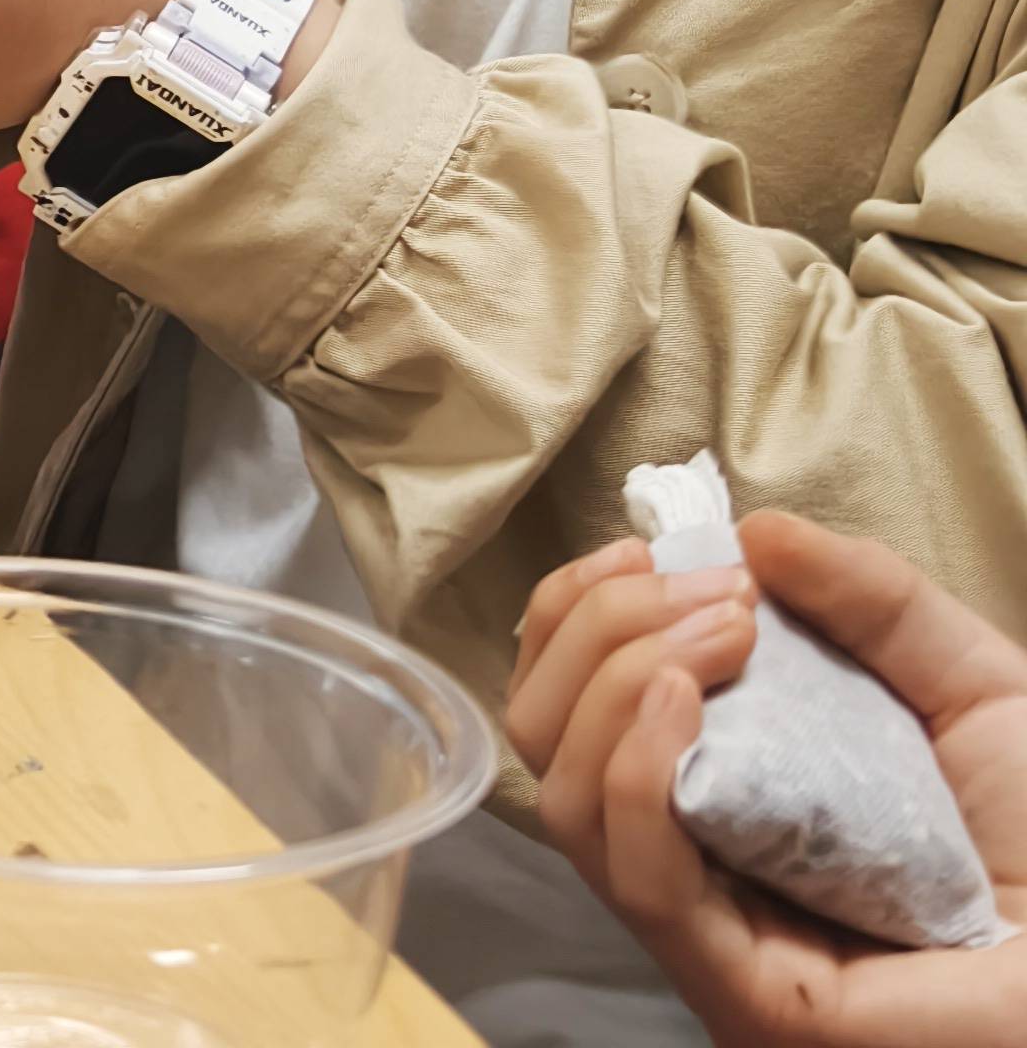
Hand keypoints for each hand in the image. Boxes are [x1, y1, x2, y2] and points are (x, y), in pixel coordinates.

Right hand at [512, 514, 1026, 1043]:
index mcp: (717, 802)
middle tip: (706, 588)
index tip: (654, 551)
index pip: (573, 705)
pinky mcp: (742, 991)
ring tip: (720, 629)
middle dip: (598, 629)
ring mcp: (710, 940)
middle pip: (548, 741)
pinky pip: (638, 874)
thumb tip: (752, 529)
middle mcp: (692, 870)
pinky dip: (635, 768)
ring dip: (616, 680)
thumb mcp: (972, 687)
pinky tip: (679, 695)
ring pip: (571, 801)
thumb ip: (876, 603)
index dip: (581, 611)